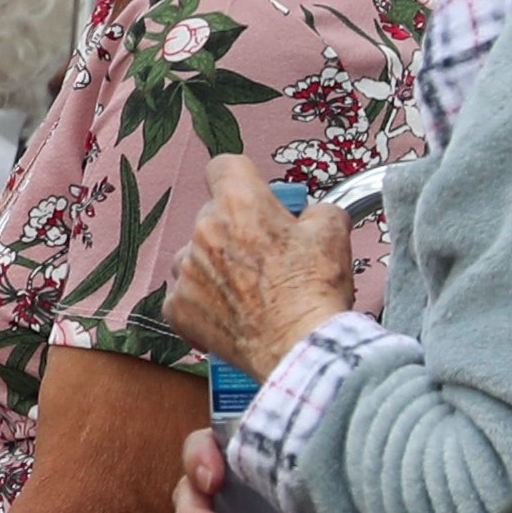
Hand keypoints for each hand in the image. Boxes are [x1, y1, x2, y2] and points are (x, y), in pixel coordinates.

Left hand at [165, 155, 351, 380]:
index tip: (250, 194)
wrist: (300, 346)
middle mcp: (205, 230)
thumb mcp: (333, 232)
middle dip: (235, 230)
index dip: (240, 179)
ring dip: (214, 266)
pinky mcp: (178, 308)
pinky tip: (229, 315)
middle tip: (265, 256)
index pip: (224, 166)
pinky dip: (201, 304)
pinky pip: (183, 296)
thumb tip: (311, 215)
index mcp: (239, 202)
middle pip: (212, 216)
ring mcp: (187, 270)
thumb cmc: (314, 290)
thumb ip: (316, 210)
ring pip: (194, 256)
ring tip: (246, 290)